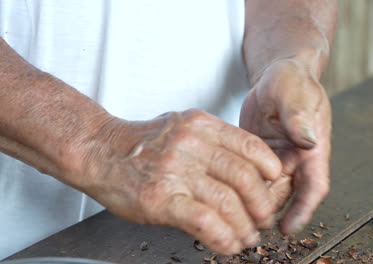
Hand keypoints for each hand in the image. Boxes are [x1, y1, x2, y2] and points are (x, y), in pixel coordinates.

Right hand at [67, 109, 282, 254]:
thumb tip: (249, 169)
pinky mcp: (161, 199)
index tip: (274, 185)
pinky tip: (227, 244)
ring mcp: (176, 171)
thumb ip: (213, 143)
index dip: (270, 169)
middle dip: (262, 205)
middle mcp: (191, 144)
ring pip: (229, 203)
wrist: (99, 150)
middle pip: (245, 178)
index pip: (250, 146)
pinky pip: (205, 222)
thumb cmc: (142, 144)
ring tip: (246, 237)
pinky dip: (223, 238)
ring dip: (244, 227)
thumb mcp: (181, 127)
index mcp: (201, 125)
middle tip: (262, 218)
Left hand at [240, 59, 331, 234]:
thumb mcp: (294, 93)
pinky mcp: (257, 157)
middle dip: (268, 211)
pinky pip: (250, 177)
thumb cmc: (291, 80)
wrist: (276, 75)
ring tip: (230, 212)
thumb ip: (299, 116)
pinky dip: (239, 186)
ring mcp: (276, 160)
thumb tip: (308, 140)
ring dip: (251, 201)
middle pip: (285, 195)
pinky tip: (223, 192)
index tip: (288, 229)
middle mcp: (296, 159)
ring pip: (265, 190)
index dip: (303, 210)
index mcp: (313, 149)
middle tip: (245, 223)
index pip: (313, 186)